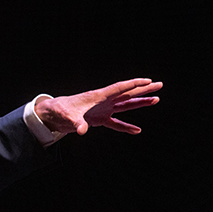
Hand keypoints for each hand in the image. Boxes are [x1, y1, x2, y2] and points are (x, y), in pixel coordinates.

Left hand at [34, 78, 161, 135]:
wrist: (53, 114)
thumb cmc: (59, 110)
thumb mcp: (67, 117)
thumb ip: (76, 123)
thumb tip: (82, 130)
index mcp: (98, 96)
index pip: (120, 88)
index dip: (134, 84)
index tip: (148, 81)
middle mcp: (104, 101)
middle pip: (128, 93)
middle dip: (144, 89)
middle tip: (160, 85)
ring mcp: (103, 110)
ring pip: (126, 105)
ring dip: (140, 103)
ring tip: (156, 99)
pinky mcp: (100, 120)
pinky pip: (117, 123)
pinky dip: (126, 127)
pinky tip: (137, 130)